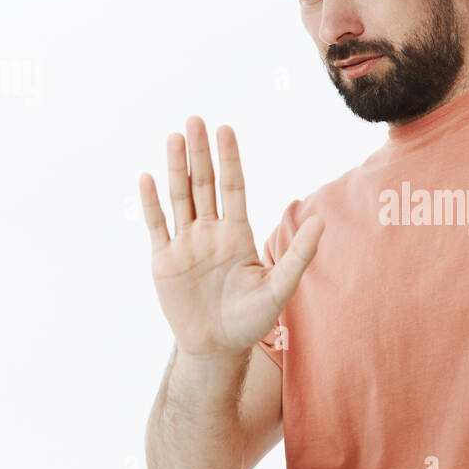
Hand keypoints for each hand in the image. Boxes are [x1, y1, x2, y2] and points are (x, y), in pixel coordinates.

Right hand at [138, 117, 323, 357]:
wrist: (217, 349)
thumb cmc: (251, 320)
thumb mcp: (280, 287)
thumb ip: (299, 255)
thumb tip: (321, 221)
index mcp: (237, 234)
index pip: (233, 187)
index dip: (229, 159)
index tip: (226, 129)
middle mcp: (210, 232)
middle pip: (203, 184)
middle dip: (200, 152)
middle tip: (195, 119)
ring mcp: (185, 244)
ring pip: (179, 197)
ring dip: (176, 167)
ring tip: (174, 137)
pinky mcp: (164, 260)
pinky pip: (156, 226)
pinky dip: (151, 203)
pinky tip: (147, 177)